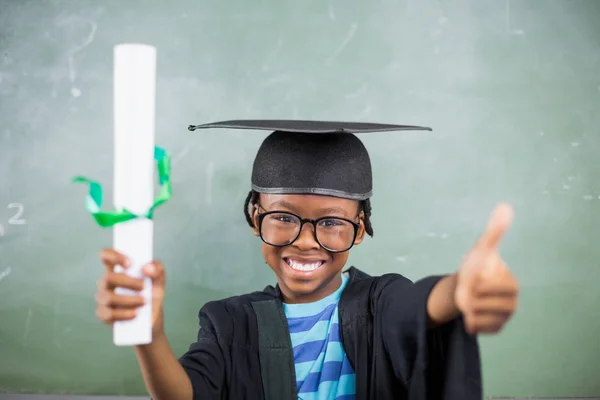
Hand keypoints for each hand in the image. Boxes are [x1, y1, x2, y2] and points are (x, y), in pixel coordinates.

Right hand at [95, 249, 165, 336]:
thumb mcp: (159, 281)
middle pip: (108, 277)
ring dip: (128, 299)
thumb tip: (146, 268)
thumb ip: (157, 269)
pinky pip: (108, 314)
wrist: (152, 319)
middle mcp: (107, 282)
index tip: (130, 263)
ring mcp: (103, 298)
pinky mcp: (103, 314)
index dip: (113, 256)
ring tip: (143, 302)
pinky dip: (123, 314)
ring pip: (107, 296)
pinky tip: (135, 313)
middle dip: (128, 282)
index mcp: (118, 269)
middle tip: (144, 286)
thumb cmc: (152, 294)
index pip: (106, 256)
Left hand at [455, 203, 519, 333]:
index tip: (474, 276)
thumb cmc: (477, 265)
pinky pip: (477, 328)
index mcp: (512, 284)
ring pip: (478, 316)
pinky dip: (469, 320)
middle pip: (483, 303)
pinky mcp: (495, 329)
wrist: (466, 286)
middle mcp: (512, 303)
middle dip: (470, 295)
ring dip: (468, 307)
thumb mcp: (482, 248)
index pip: (489, 286)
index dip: (477, 282)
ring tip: (470, 300)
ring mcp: (504, 318)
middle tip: (469, 289)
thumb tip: (505, 206)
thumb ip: (494, 231)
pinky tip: (470, 312)